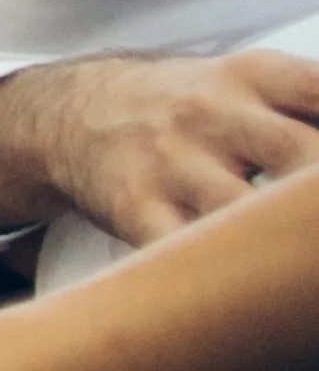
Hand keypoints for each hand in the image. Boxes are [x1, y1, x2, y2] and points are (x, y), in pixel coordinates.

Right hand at [0, 51, 318, 248]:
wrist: (75, 112)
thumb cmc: (196, 109)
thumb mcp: (255, 82)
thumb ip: (316, 109)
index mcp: (255, 75)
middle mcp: (213, 113)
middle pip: (301, 160)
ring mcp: (171, 163)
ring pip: (243, 216)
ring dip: (281, 251)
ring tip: (303, 273)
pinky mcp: (136, 209)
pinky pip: (184, 255)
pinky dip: (220, 277)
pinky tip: (249, 295)